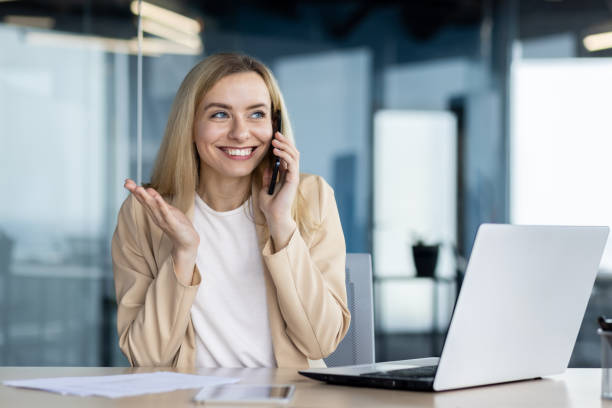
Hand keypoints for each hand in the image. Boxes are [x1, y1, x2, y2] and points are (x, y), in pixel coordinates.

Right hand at [124, 179, 199, 283]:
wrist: (188, 242)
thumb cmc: (179, 225)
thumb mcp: (168, 210)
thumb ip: (159, 202)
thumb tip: (149, 190)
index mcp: (155, 213)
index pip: (143, 200)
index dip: (135, 191)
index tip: (126, 181)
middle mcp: (157, 217)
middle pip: (145, 203)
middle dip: (136, 192)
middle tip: (126, 183)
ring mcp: (164, 220)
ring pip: (153, 207)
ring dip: (146, 197)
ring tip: (139, 188)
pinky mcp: (173, 224)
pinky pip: (166, 214)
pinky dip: (162, 206)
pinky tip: (157, 198)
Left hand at [258, 132, 298, 249]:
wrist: (273, 216)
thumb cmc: (270, 206)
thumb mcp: (264, 187)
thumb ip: (267, 176)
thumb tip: (267, 166)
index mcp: (285, 175)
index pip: (286, 155)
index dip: (282, 145)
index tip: (274, 136)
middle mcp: (290, 174)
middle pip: (292, 152)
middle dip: (285, 141)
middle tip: (276, 133)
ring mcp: (293, 176)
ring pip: (294, 155)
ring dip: (285, 146)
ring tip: (276, 141)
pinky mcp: (293, 179)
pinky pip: (291, 163)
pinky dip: (285, 155)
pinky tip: (276, 151)